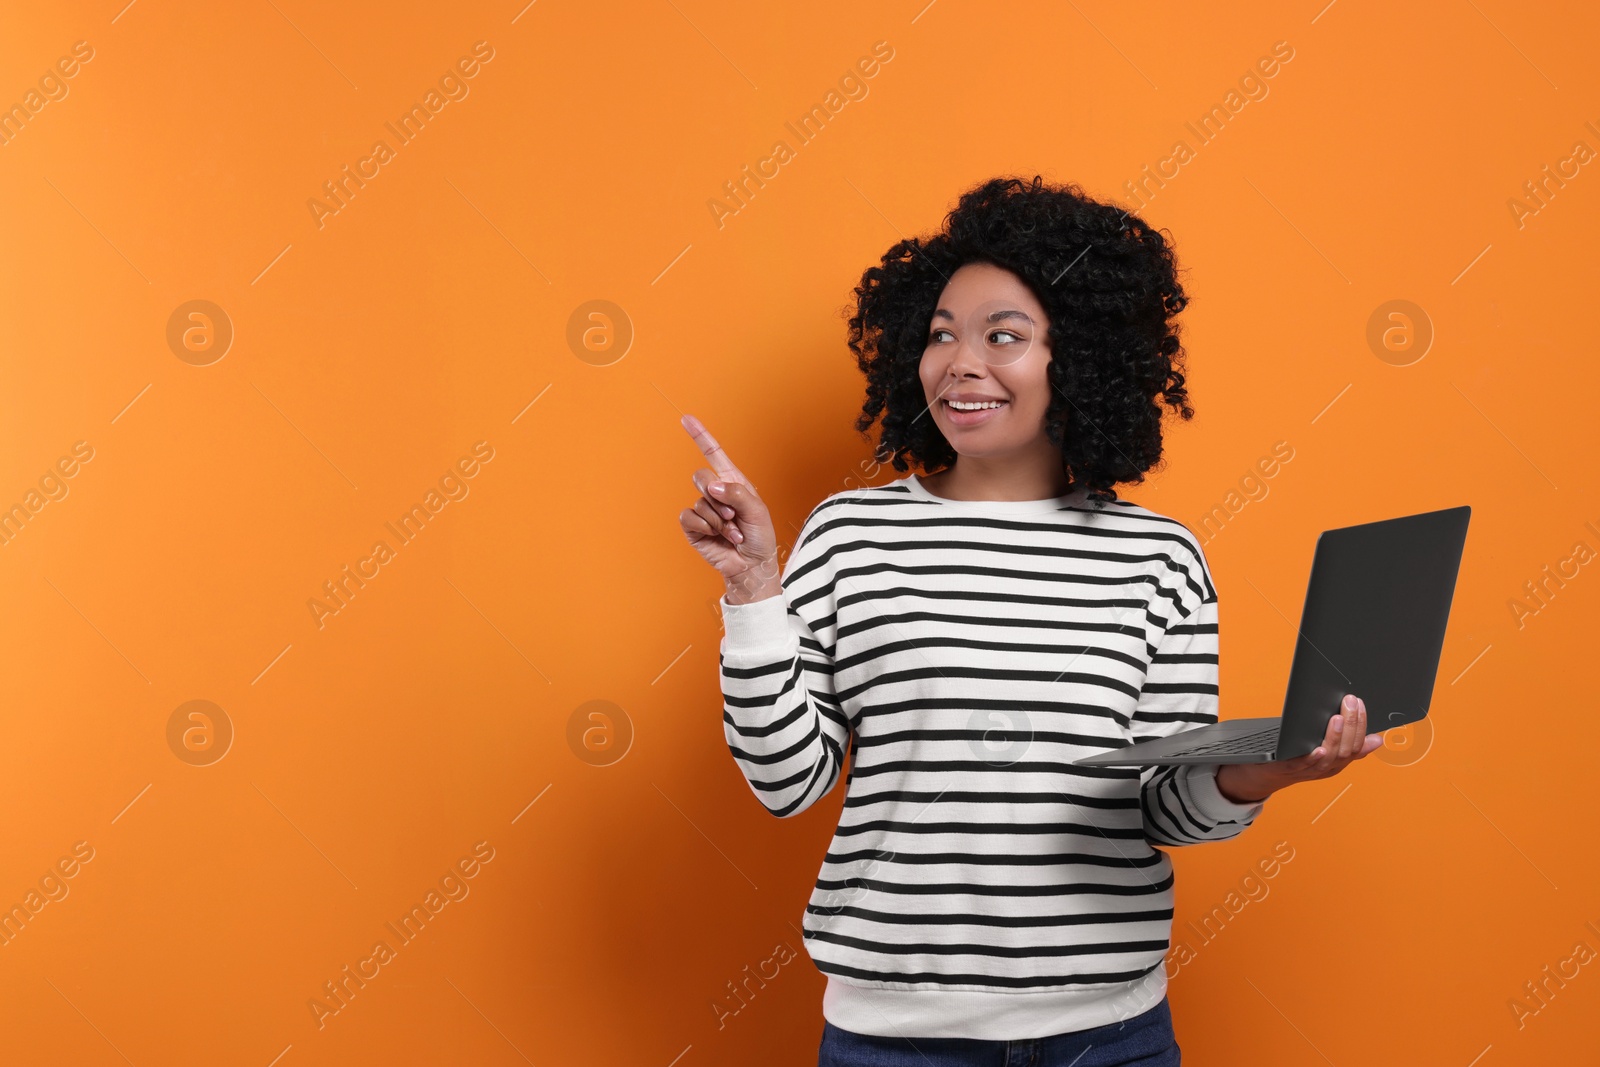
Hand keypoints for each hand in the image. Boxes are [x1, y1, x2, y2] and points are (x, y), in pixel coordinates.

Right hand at [678, 414, 781, 600]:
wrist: (752, 565)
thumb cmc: (760, 537)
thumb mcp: (757, 511)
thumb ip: (737, 494)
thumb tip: (713, 486)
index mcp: (732, 482)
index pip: (713, 453)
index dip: (700, 436)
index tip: (686, 419)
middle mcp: (715, 492)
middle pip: (700, 476)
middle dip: (717, 496)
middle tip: (732, 514)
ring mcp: (703, 509)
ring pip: (700, 501)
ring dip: (719, 520)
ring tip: (733, 533)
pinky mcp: (693, 527)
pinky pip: (689, 517)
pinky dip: (706, 527)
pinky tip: (717, 537)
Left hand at [1214, 695, 1383, 803]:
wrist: (1265, 773)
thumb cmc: (1297, 756)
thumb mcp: (1327, 749)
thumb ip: (1348, 743)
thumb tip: (1376, 739)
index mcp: (1338, 762)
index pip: (1358, 745)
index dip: (1362, 725)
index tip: (1360, 704)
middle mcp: (1327, 768)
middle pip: (1346, 750)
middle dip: (1351, 725)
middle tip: (1350, 702)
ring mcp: (1308, 770)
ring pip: (1329, 757)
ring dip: (1335, 737)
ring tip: (1337, 718)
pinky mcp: (1288, 769)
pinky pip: (1304, 765)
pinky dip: (1313, 758)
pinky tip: (1318, 748)